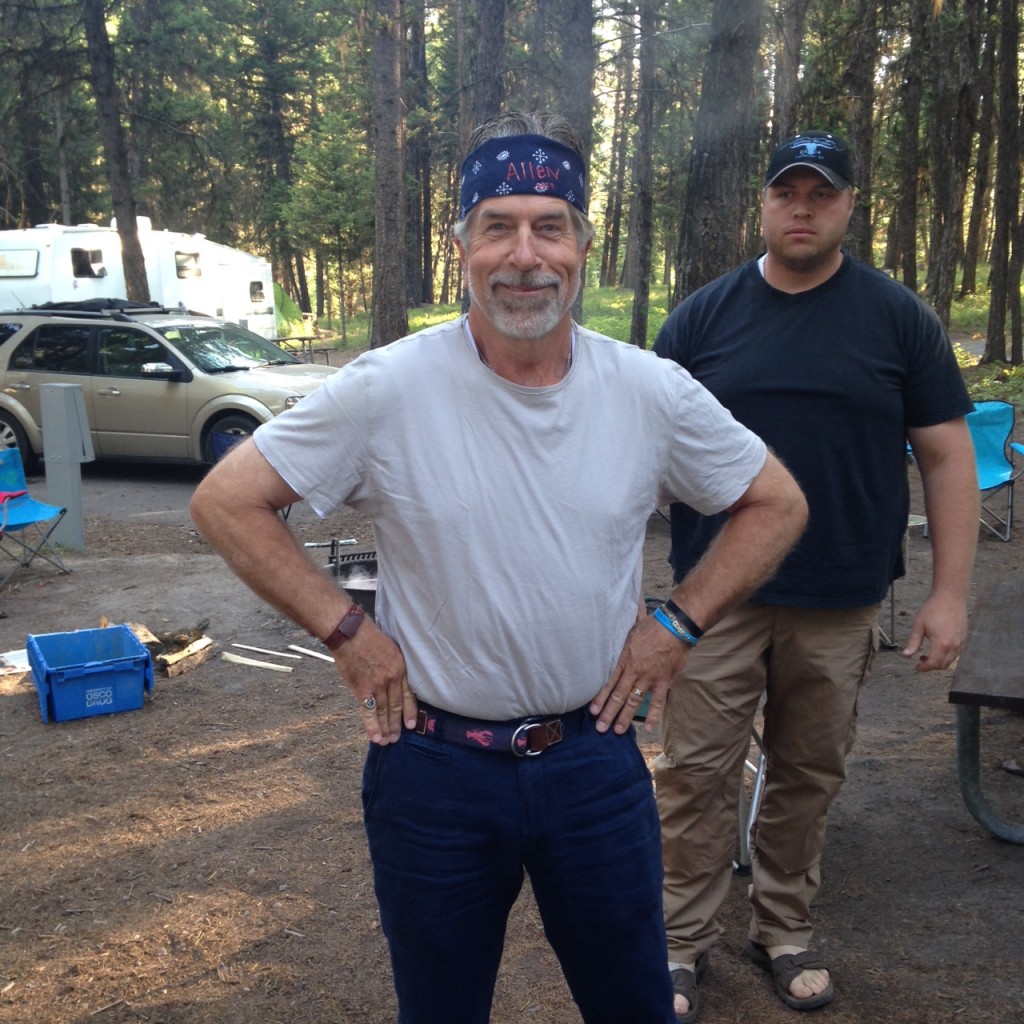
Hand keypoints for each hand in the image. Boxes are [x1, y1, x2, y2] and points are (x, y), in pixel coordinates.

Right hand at [336, 626, 415, 743]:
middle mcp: (392, 679)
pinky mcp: (362, 689)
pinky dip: (371, 725)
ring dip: (385, 728)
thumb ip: (393, 666)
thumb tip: (391, 681)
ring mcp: (378, 685)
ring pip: (384, 711)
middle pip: (396, 706)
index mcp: (400, 668)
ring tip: (386, 741)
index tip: (410, 725)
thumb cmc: (369, 636)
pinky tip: (374, 737)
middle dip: (396, 724)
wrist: (351, 633)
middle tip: (396, 739)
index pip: (408, 695)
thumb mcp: (390, 648)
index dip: (410, 712)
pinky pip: (368, 711)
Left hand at [589, 614, 690, 734]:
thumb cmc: (652, 625)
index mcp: (624, 659)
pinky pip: (657, 702)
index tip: (592, 710)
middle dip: (608, 713)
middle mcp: (634, 671)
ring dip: (625, 717)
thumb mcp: (629, 630)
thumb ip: (620, 642)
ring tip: (617, 731)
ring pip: (634, 701)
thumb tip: (608, 641)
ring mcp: (649, 678)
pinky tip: (648, 728)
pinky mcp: (663, 682)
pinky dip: (653, 715)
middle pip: (618, 696)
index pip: (609, 682)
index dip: (600, 697)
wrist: (675, 625)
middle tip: (600, 728)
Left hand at [902, 590, 968, 670]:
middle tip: (920, 659)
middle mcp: (954, 646)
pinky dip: (947, 656)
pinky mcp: (964, 638)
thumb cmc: (932, 609)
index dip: (923, 668)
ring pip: (951, 661)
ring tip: (928, 654)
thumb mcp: (919, 625)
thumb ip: (913, 642)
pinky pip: (956, 654)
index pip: (933, 663)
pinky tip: (938, 648)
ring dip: (939, 662)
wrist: (950, 597)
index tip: (916, 667)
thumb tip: (906, 656)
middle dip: (931, 666)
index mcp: (942, 643)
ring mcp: (961, 642)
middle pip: (943, 665)